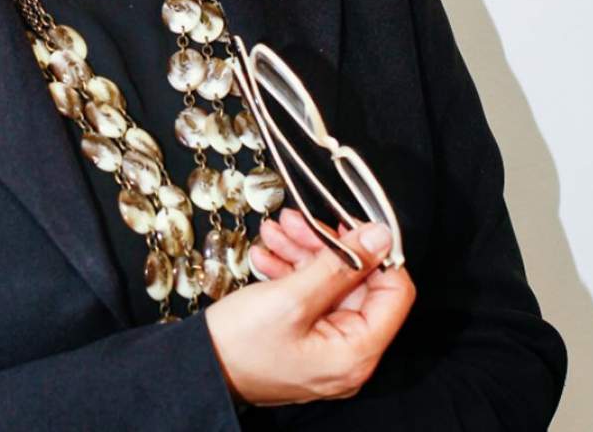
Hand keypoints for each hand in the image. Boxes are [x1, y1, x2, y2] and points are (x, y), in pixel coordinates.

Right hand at [204, 220, 415, 406]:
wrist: (197, 369)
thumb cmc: (240, 345)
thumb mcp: (291, 297)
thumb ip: (339, 265)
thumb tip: (379, 238)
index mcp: (356, 351)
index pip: (395, 292)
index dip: (376, 253)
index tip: (351, 225)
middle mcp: (348, 353)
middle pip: (357, 284)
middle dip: (325, 246)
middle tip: (298, 222)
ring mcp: (325, 346)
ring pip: (329, 284)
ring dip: (303, 252)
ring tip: (275, 232)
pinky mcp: (304, 339)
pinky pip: (309, 297)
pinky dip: (290, 271)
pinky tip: (268, 255)